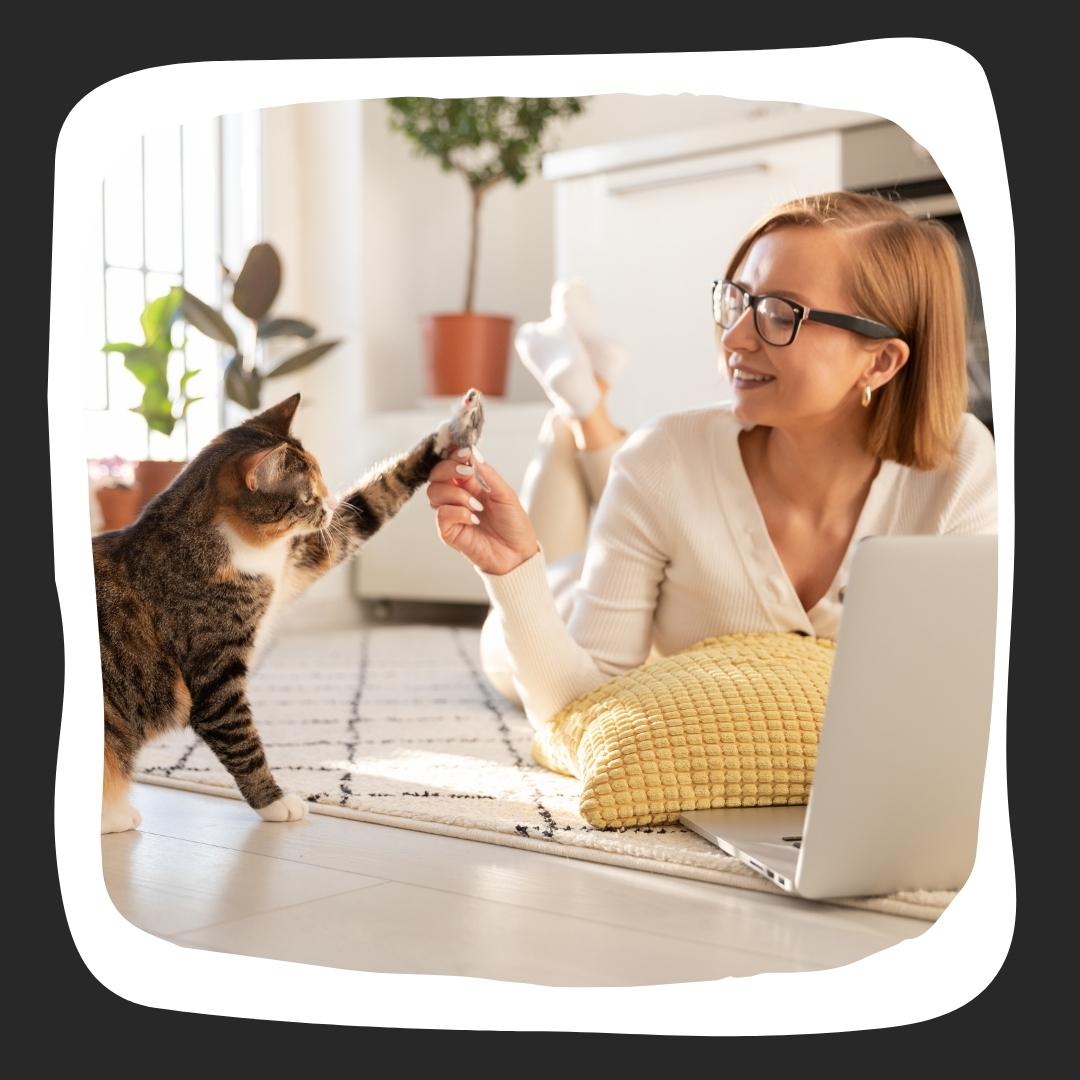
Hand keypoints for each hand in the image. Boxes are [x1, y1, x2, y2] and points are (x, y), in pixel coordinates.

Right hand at [426, 450, 539, 574]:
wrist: (517, 553)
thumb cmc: (513, 524)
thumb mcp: (506, 494)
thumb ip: (488, 475)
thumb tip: (473, 453)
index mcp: (470, 484)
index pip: (451, 463)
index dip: (453, 455)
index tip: (464, 452)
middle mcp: (457, 496)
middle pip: (436, 475)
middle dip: (448, 469)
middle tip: (467, 472)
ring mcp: (451, 513)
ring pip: (434, 492)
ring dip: (455, 493)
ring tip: (477, 505)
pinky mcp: (448, 531)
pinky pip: (441, 514)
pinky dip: (457, 512)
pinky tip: (473, 519)